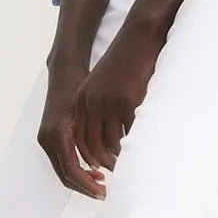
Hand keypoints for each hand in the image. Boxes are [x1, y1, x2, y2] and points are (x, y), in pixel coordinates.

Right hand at [36, 59, 105, 198]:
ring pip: (62, 171)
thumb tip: (113, 159)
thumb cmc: (81, 86)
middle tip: (104, 194)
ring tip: (101, 185)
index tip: (104, 191)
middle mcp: (48, 138)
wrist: (65, 72)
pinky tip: (94, 170)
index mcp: (58, 133)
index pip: (70, 169)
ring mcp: (46, 139)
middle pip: (65, 175)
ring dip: (81, 180)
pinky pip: (62, 161)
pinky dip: (77, 170)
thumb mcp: (91, 110)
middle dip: (84, 187)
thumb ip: (98, 136)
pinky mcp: (50, 137)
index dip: (87, 183)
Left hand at [70, 12, 166, 172]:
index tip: (97, 172)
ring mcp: (108, 102)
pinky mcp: (126, 101)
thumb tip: (109, 134)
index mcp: (83, 99)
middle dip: (100, 165)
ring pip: (109, 143)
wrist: (139, 37)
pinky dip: (132, 146)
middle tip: (111, 179)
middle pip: (90, 145)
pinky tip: (139, 153)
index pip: (78, 138)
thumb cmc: (127, 61)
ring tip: (125, 170)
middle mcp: (91, 102)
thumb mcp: (105, 84)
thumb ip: (101, 105)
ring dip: (117, 160)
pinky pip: (128, 133)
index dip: (86, 158)